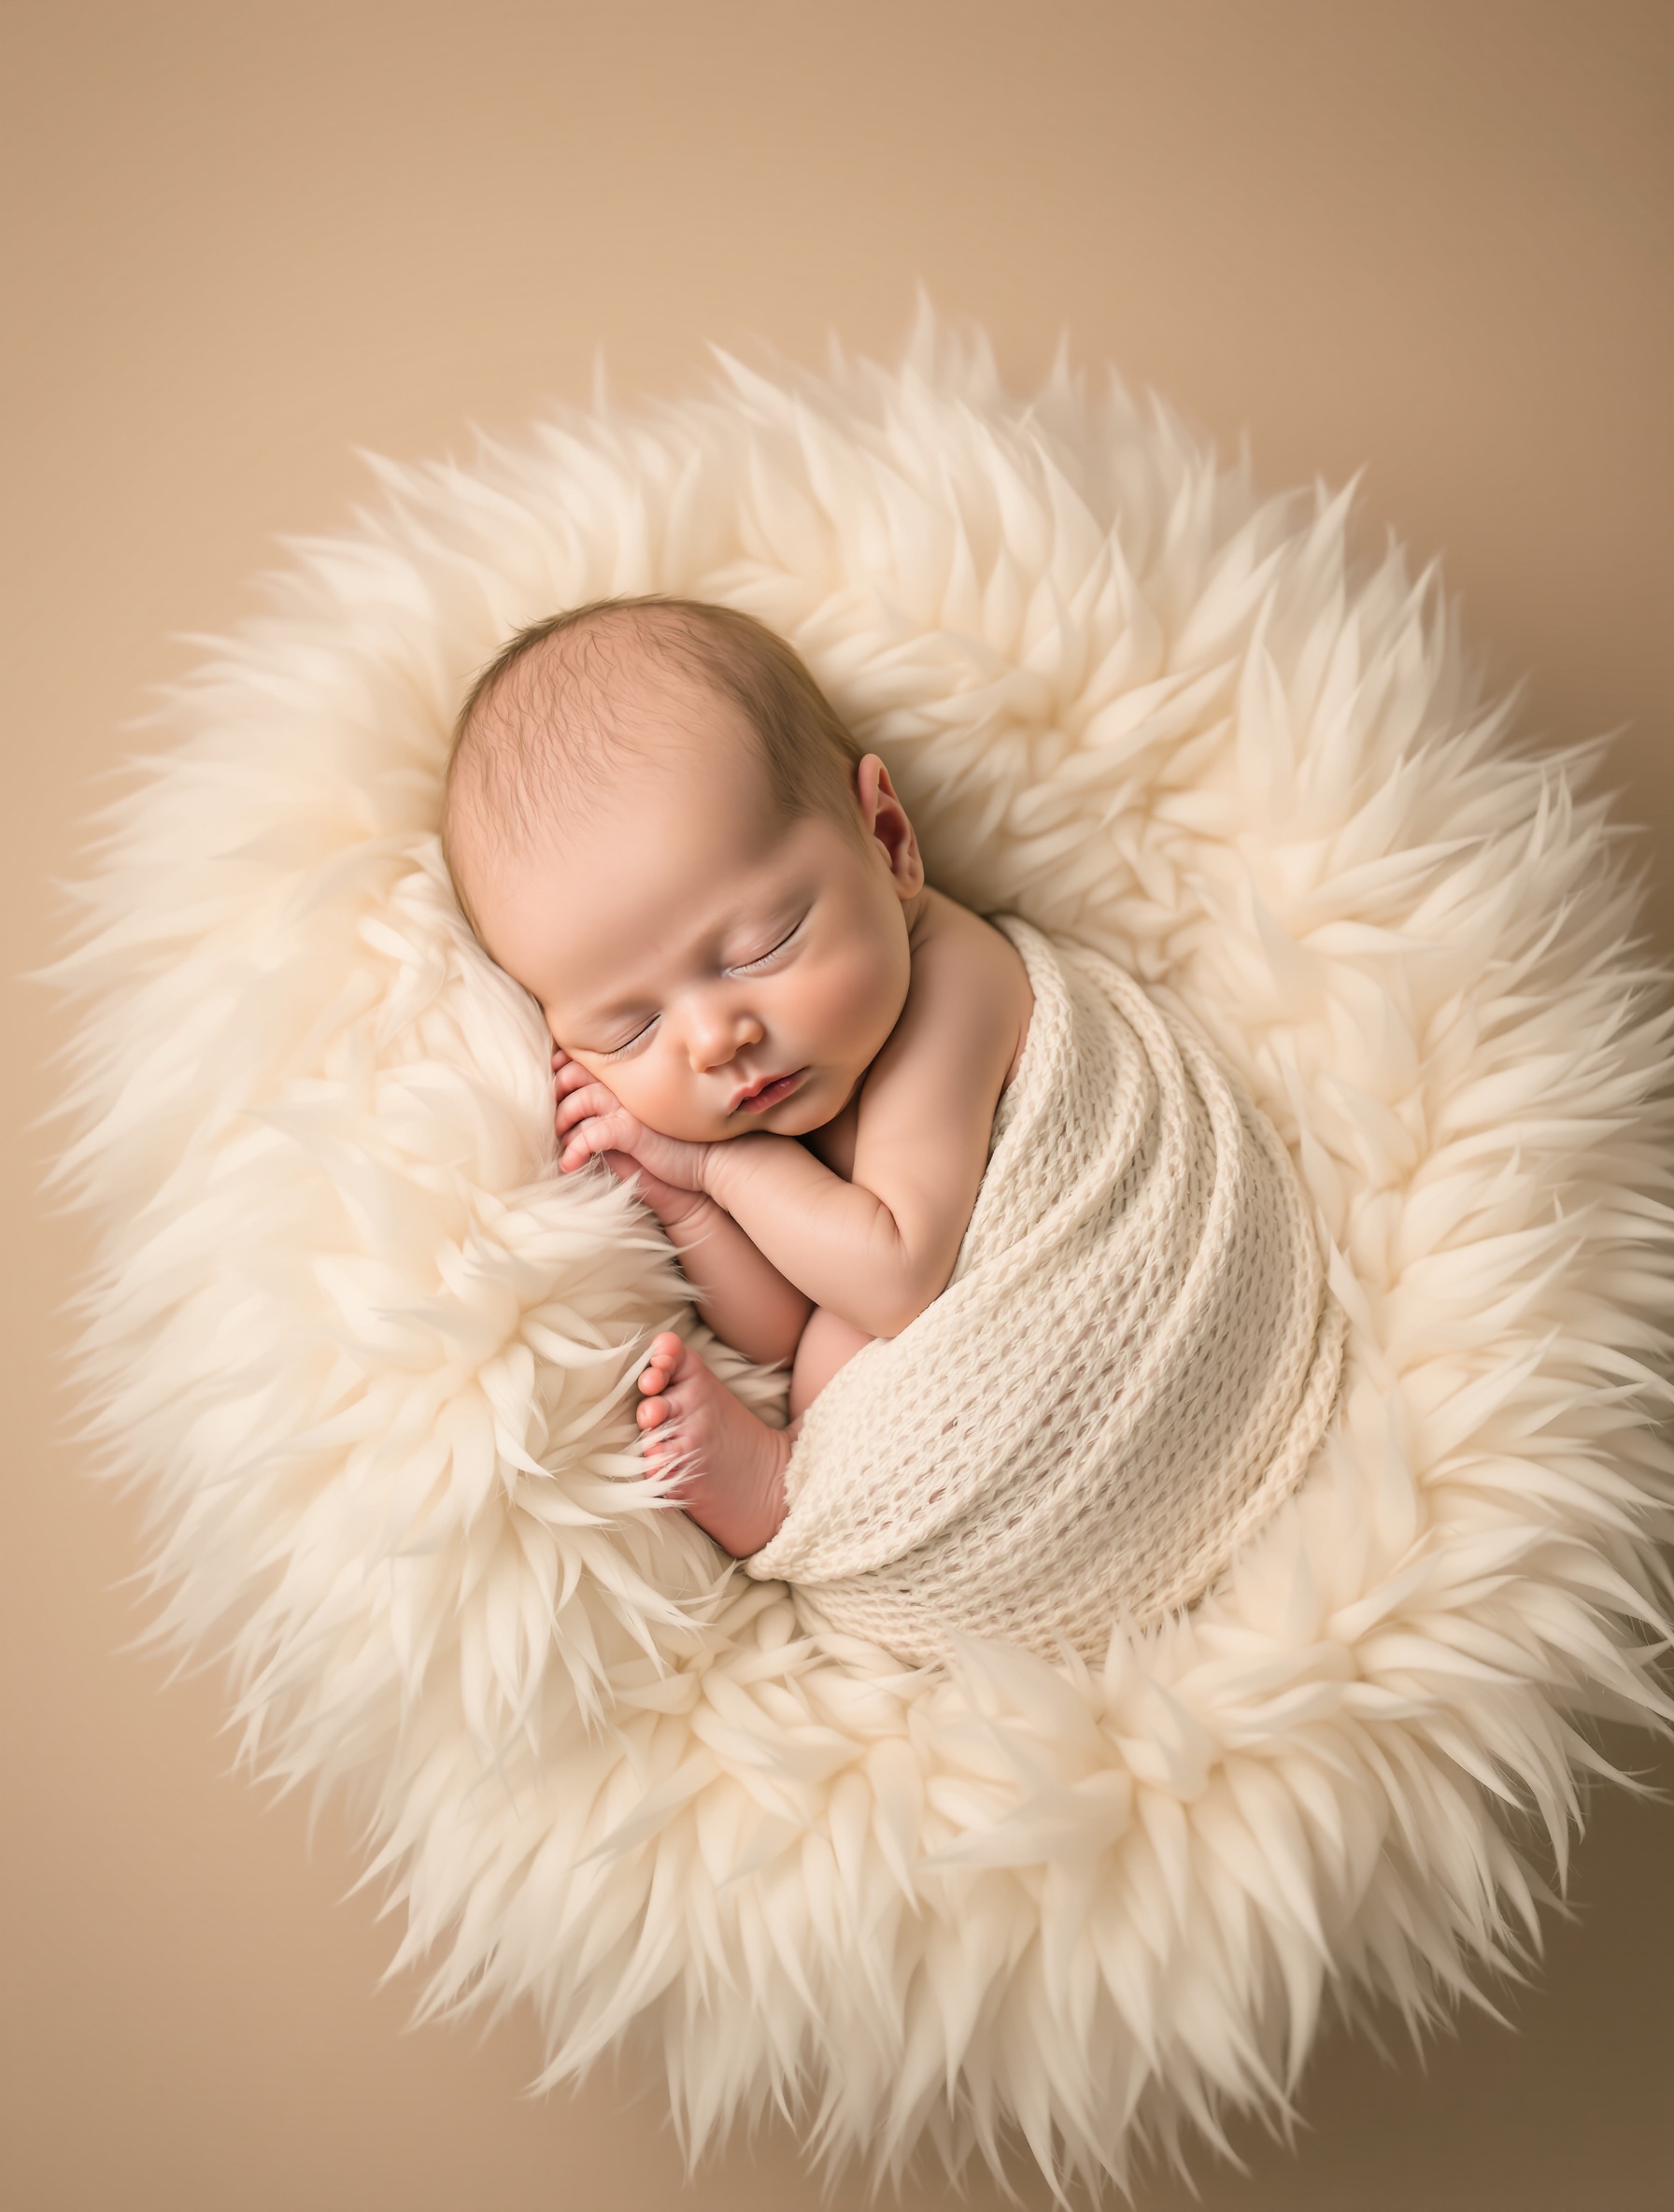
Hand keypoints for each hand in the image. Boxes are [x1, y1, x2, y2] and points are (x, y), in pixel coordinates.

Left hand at [552, 1048, 713, 1198]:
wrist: (711, 1165)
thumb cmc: (674, 1148)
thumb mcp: (639, 1125)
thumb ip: (612, 1113)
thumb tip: (574, 1116)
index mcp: (629, 1082)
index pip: (586, 1061)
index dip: (562, 1067)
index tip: (552, 1082)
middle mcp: (627, 1088)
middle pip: (576, 1074)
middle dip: (556, 1092)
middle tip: (552, 1117)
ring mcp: (629, 1108)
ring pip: (579, 1100)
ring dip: (562, 1121)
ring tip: (562, 1142)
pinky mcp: (631, 1131)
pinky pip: (590, 1135)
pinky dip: (575, 1149)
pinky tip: (571, 1164)